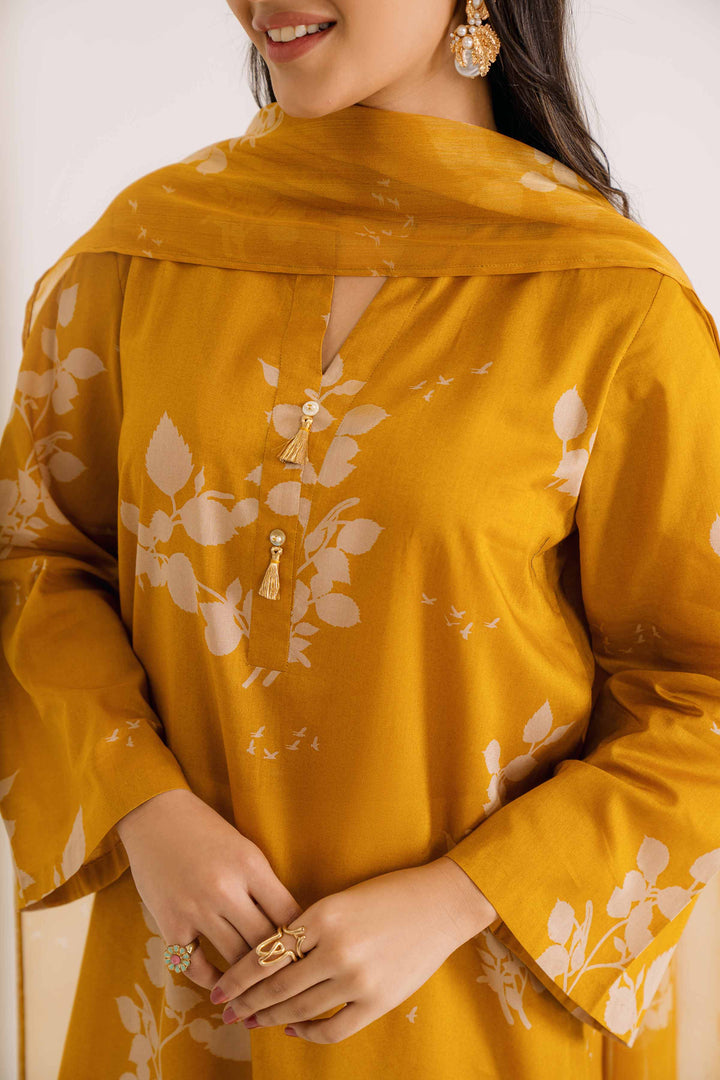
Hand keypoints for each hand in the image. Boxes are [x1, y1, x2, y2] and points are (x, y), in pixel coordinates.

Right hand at [115, 789, 302, 988]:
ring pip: (235, 959)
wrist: (155, 816)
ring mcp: (195, 909)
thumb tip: (289, 925)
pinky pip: (196, 967)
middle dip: (279, 963)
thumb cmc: (206, 830)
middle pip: (265, 943)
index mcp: (250, 866)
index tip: (306, 950)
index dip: (301, 936)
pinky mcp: (170, 924)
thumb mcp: (244, 849)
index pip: (288, 915)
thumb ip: (264, 885)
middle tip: (289, 976)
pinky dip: (212, 980)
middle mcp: (225, 890)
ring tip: (261, 987)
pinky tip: (223, 983)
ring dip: (249, 977)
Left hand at [207, 856, 496, 1043]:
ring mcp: (357, 978)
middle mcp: (336, 948)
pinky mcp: (378, 1001)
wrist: (440, 904)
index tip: (219, 989)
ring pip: (300, 1008)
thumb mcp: (341, 899)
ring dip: (270, 1018)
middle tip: (225, 1011)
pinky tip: (294, 1029)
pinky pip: (333, 1028)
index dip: (238, 976)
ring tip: (250, 1022)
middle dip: (246, 1002)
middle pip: (277, 985)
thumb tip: (272, 957)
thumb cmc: (389, 894)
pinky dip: (308, 1032)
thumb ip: (310, 927)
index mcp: (323, 915)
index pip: (267, 953)